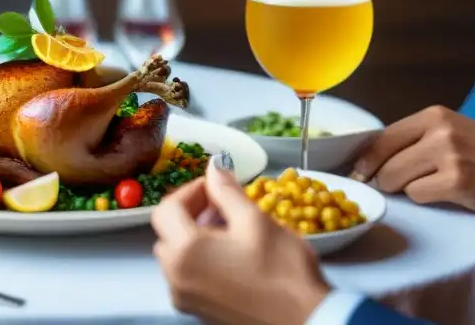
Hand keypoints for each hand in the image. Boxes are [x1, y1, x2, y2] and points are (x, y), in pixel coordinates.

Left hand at [151, 166, 329, 324]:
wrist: (306, 322)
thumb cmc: (283, 273)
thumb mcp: (254, 220)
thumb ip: (226, 190)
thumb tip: (214, 166)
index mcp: (184, 252)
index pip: (168, 208)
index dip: (191, 190)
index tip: (215, 185)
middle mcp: (176, 278)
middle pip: (168, 232)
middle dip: (191, 212)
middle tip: (222, 205)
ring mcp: (187, 298)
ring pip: (178, 255)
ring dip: (196, 236)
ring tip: (231, 230)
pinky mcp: (201, 312)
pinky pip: (189, 276)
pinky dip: (202, 259)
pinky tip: (233, 255)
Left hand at [351, 105, 474, 218]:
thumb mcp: (452, 133)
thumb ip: (416, 138)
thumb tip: (371, 158)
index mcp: (433, 115)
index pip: (381, 137)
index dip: (365, 159)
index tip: (357, 173)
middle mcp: (438, 130)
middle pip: (383, 160)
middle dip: (383, 178)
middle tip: (392, 187)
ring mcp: (447, 155)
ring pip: (395, 178)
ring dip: (404, 190)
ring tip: (428, 187)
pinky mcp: (456, 181)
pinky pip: (417, 195)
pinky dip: (424, 200)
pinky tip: (445, 195)